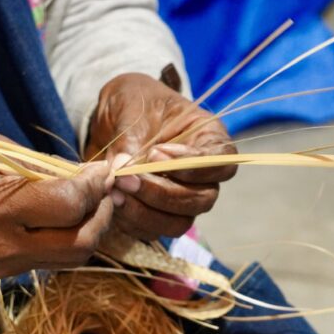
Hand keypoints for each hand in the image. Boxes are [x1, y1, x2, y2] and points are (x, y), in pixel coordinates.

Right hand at [0, 132, 113, 277]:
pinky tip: (71, 211)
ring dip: (92, 226)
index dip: (96, 184)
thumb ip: (39, 164)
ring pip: (73, 256)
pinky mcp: (8, 272)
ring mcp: (6, 265)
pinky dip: (73, 235)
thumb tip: (85, 171)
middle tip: (106, 185)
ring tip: (93, 197)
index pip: (69, 204)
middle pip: (81, 242)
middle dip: (102, 211)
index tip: (103, 166)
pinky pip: (55, 257)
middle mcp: (4, 247)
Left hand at [86, 73, 236, 240]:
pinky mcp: (158, 215)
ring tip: (115, 191)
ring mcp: (183, 198)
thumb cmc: (133, 103)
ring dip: (146, 212)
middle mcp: (203, 175)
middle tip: (125, 178)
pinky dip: (132, 221)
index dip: (193, 165)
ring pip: (180, 222)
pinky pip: (154, 230)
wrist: (112, 118)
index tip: (156, 153)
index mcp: (210, 139)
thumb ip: (132, 139)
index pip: (222, 162)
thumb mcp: (133, 109)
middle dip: (162, 193)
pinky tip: (111, 201)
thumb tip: (123, 168)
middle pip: (201, 199)